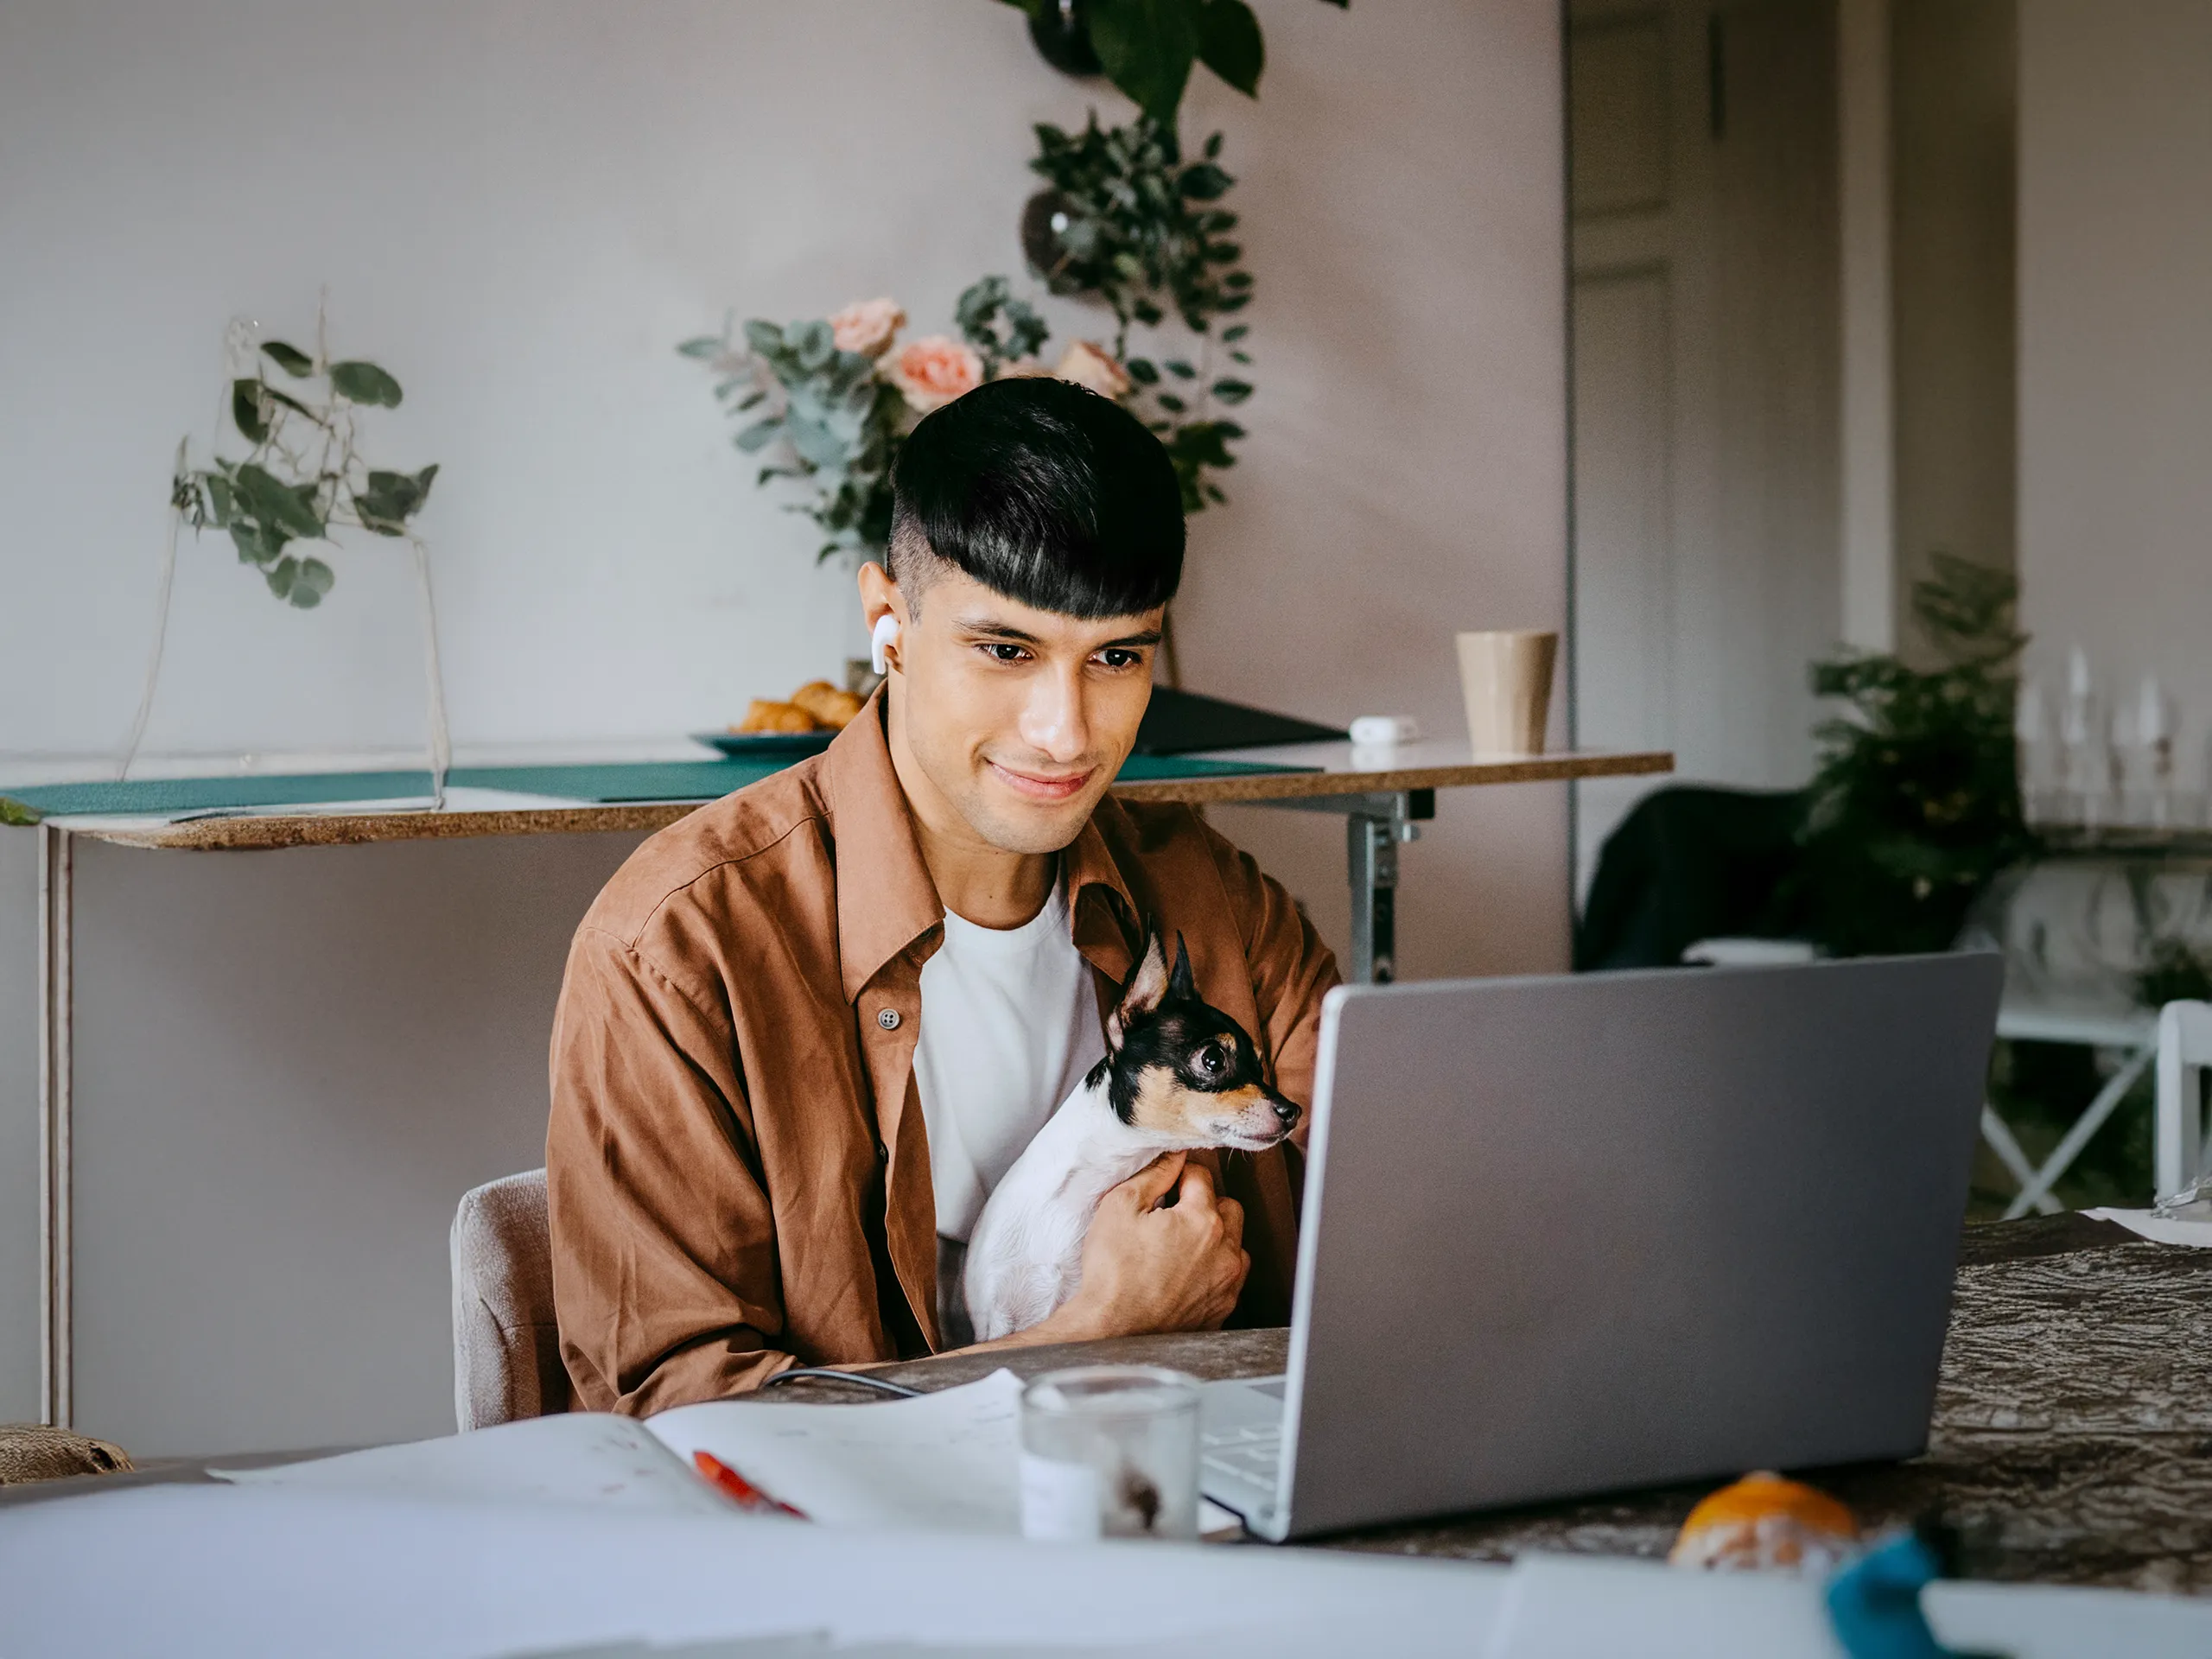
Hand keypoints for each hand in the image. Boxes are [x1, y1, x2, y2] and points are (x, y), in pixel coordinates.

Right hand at [1048, 1151, 1249, 1340]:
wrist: (1112, 1331)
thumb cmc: (1112, 1272)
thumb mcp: (1120, 1207)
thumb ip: (1153, 1175)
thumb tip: (1172, 1156)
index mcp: (1202, 1220)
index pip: (1201, 1176)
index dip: (1179, 1174)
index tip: (1166, 1183)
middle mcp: (1224, 1251)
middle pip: (1228, 1208)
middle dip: (1205, 1203)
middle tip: (1175, 1213)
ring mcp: (1226, 1284)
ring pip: (1235, 1245)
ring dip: (1216, 1238)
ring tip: (1182, 1245)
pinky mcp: (1221, 1310)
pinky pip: (1229, 1279)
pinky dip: (1214, 1270)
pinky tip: (1186, 1273)